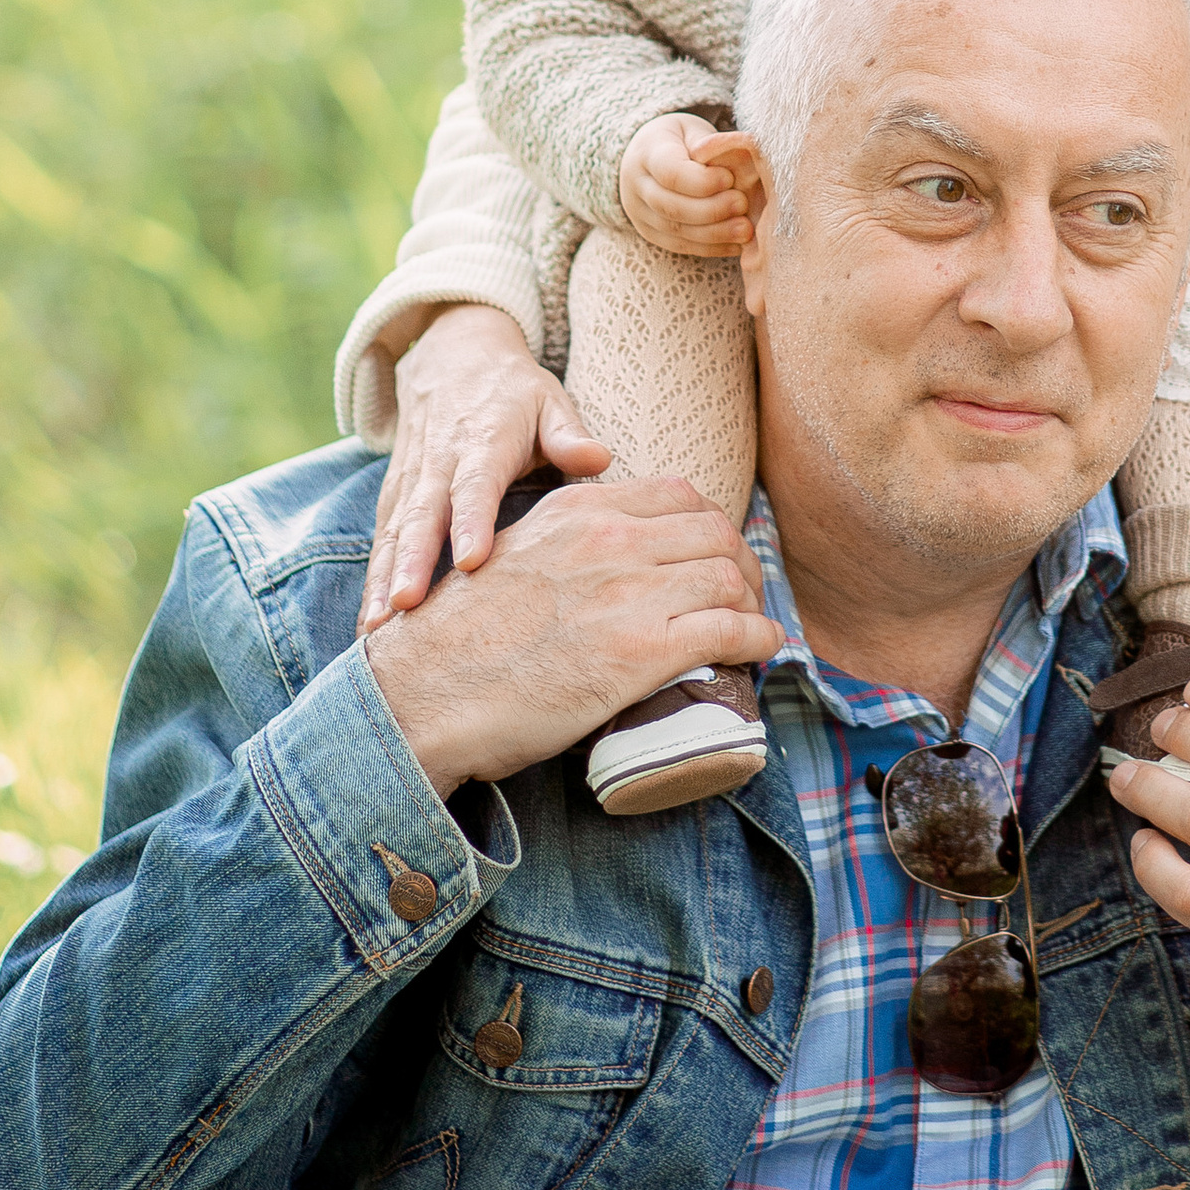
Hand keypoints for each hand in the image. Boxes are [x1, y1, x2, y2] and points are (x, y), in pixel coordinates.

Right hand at [361, 306, 611, 633]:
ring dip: (382, 578)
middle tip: (406, 606)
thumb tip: (599, 458)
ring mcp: (411, 479)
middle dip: (412, 562)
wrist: (453, 355)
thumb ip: (569, 433)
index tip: (471, 561)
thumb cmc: (514, 391)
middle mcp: (439, 462)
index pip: (475, 485)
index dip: (471, 521)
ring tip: (375, 628)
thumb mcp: (548, 398)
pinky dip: (371, 578)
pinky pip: (381, 538)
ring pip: (393, 531)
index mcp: (482, 442)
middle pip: (423, 515)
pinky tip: (368, 623)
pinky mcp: (394, 493)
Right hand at [362, 473, 780, 801]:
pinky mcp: (642, 652)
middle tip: (746, 594)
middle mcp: (610, 539)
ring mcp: (629, 593)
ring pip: (729, 576)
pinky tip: (765, 649)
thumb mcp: (514, 557)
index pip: (678, 495)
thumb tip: (598, 556)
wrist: (424, 694)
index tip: (717, 553)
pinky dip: (760, 637)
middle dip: (742, 562)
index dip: (712, 525)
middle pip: (715, 532)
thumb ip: (564, 544)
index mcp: (579, 511)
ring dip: (754, 602)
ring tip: (754, 625)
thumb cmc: (460, 640)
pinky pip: (729, 631)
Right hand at [619, 115, 760, 258]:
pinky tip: (735, 245)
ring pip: (675, 231)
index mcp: (646, 153)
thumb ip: (709, 143)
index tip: (729, 179)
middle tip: (742, 205)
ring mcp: (640, 213)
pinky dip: (709, 248)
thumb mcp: (692, 129)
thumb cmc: (679, 140)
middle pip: (670, 206)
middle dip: (711, 210)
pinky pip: (679, 246)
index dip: (701, 181)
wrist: (646, 155)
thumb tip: (738, 155)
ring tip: (745, 230)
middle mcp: (636, 185)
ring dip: (713, 234)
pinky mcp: (650, 233)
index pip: (670, 172)